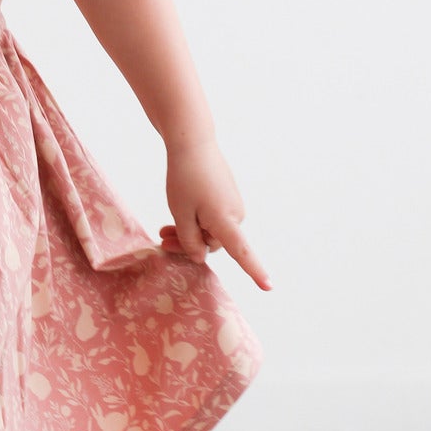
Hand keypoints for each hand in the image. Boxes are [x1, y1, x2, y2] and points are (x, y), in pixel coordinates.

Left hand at [158, 138, 271, 290]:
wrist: (193, 143)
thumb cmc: (185, 178)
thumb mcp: (181, 213)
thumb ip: (190, 240)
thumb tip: (201, 257)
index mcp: (225, 221)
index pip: (242, 253)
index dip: (255, 271)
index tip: (269, 287)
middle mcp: (235, 215)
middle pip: (212, 243)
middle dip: (188, 244)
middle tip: (162, 239)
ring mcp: (233, 205)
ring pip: (210, 230)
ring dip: (189, 232)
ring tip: (163, 229)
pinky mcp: (228, 197)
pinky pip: (212, 218)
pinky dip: (196, 220)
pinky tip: (177, 215)